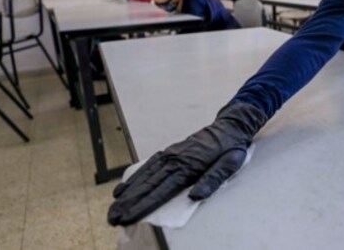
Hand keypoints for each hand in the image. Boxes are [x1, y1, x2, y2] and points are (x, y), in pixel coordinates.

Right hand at [107, 102, 267, 226]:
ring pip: (144, 177)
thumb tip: (195, 197)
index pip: (161, 192)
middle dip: (128, 203)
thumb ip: (212, 181)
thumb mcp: (230, 165)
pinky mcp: (169, 152)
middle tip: (112, 218)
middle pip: (147, 186)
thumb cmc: (231, 148)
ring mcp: (170, 155)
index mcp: (189, 167)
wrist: (229, 126)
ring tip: (113, 207)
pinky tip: (123, 188)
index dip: (143, 206)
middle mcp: (175, 161)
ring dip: (127, 193)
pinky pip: (148, 166)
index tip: (128, 218)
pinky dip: (134, 178)